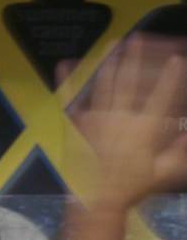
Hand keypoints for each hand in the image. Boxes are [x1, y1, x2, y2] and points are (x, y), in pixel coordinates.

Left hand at [70, 34, 186, 205]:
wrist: (98, 199)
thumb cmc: (133, 188)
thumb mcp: (164, 172)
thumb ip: (178, 150)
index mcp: (144, 127)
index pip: (161, 96)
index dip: (170, 77)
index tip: (176, 60)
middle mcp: (122, 117)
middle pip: (130, 82)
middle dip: (134, 59)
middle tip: (135, 40)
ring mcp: (98, 119)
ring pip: (105, 85)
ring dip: (109, 63)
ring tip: (112, 44)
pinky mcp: (80, 125)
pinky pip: (73, 100)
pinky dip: (67, 83)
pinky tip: (63, 66)